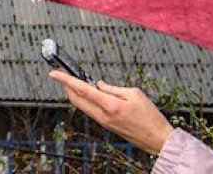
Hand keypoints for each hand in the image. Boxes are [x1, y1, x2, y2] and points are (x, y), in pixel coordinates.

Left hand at [50, 72, 173, 154]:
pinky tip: (90, 94)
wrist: (157, 138)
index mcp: (110, 105)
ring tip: (78, 82)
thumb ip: (113, 88)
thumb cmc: (150, 117)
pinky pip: (90, 111)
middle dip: (67, 86)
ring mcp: (103, 122)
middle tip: (65, 75)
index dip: (66, 80)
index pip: (82, 89)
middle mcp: (103, 115)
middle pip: (76, 99)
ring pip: (82, 106)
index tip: (54, 73)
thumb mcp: (134, 94)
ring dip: (76, 93)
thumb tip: (99, 85)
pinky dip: (86, 101)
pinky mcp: (106, 126)